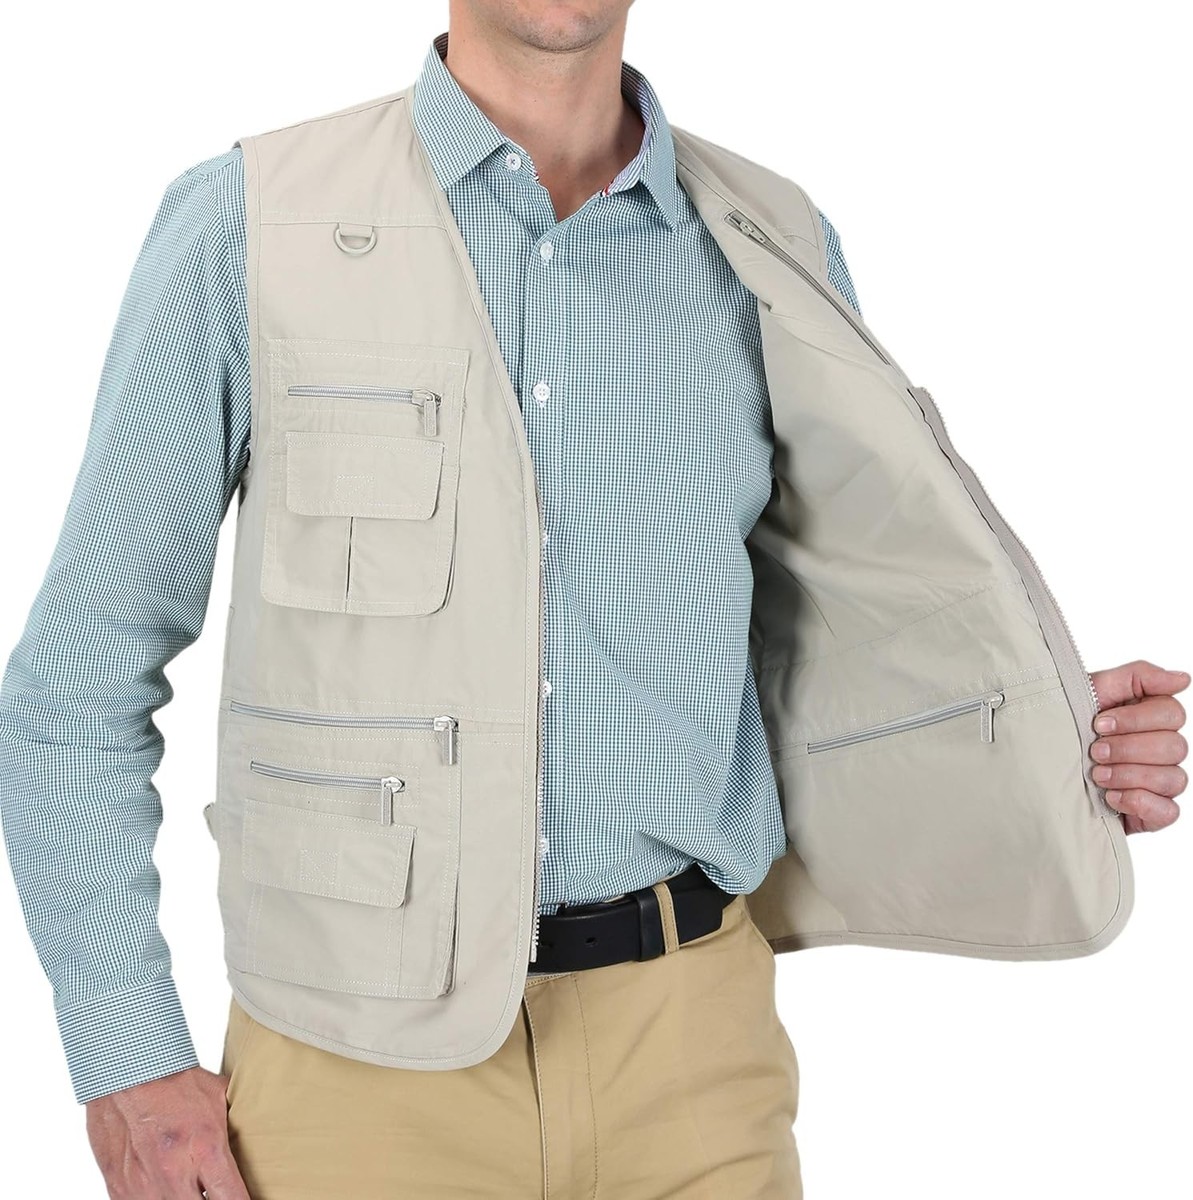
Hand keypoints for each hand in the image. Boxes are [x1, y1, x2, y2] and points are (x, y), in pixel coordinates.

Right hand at [85, 1065, 249, 1198]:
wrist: (124, 1074)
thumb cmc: (174, 1081)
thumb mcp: (218, 1097)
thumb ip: (234, 1127)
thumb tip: (258, 1135)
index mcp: (206, 1149)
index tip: (246, 1199)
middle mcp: (174, 1174)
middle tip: (216, 1191)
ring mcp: (143, 1187)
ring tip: (190, 1186)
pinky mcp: (120, 1191)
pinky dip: (157, 1199)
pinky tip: (166, 1188)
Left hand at [1088, 660, 1188, 833]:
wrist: (1042, 763)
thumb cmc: (1071, 724)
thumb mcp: (1094, 692)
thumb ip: (1137, 677)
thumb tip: (1182, 678)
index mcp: (1152, 717)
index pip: (1172, 714)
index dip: (1135, 719)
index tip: (1099, 723)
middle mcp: (1163, 749)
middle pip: (1175, 746)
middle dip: (1128, 748)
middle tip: (1095, 751)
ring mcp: (1162, 781)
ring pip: (1173, 778)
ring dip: (1129, 775)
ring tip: (1097, 775)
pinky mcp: (1155, 811)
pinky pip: (1168, 811)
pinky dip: (1139, 803)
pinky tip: (1112, 797)